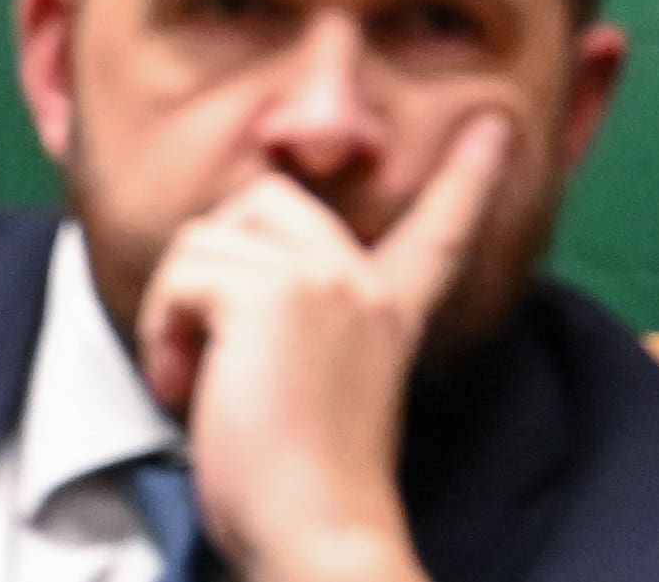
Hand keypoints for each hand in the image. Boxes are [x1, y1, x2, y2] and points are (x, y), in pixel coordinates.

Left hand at [135, 107, 509, 581]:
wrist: (314, 530)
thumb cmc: (304, 489)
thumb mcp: (322, 388)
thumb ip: (305, 330)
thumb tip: (234, 306)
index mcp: (388, 309)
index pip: (436, 229)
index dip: (468, 178)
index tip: (495, 127)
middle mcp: (360, 280)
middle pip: (264, 198)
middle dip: (214, 254)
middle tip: (206, 338)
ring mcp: (318, 278)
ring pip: (205, 238)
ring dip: (176, 309)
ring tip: (191, 376)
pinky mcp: (268, 292)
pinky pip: (184, 274)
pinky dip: (163, 329)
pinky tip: (184, 384)